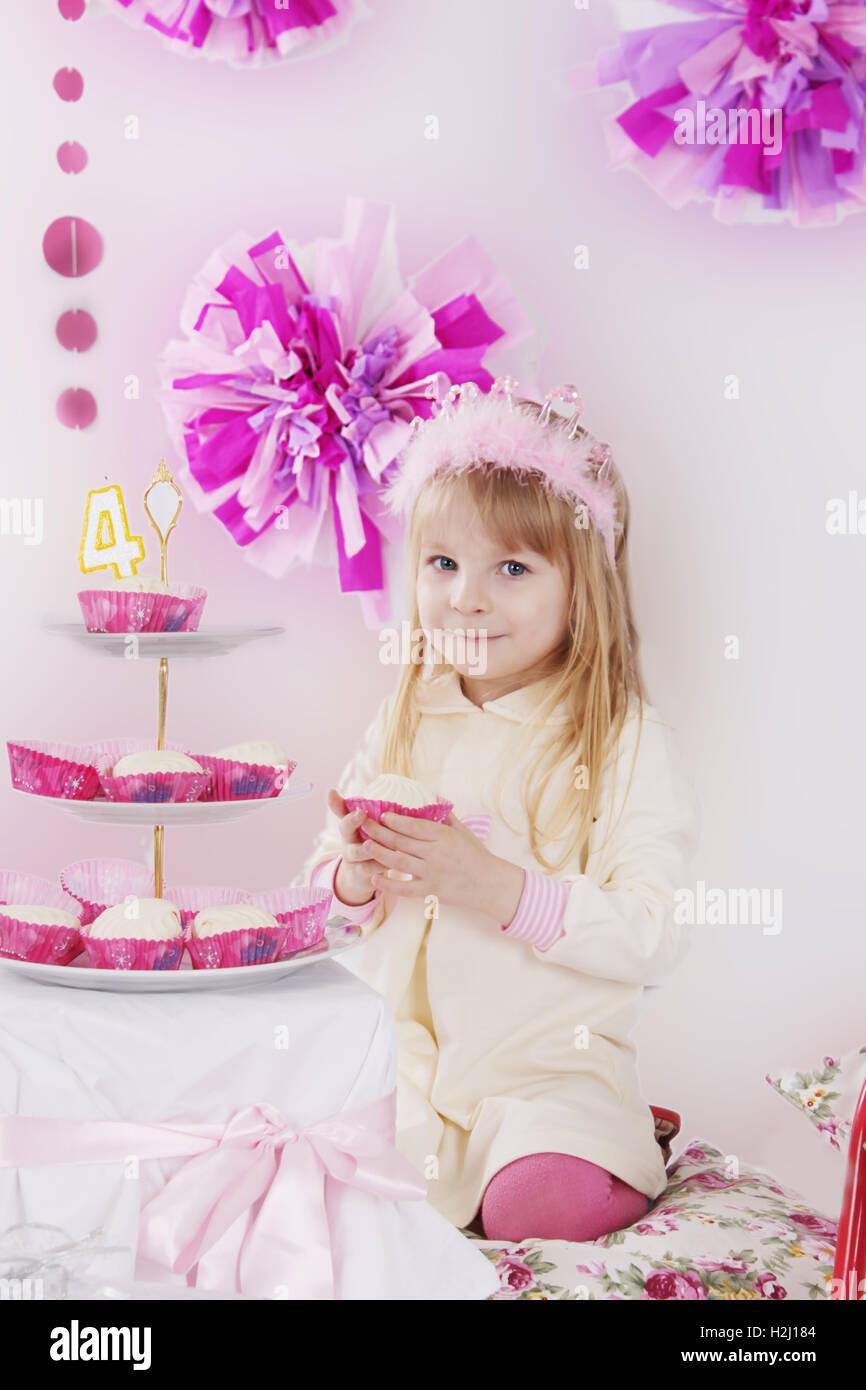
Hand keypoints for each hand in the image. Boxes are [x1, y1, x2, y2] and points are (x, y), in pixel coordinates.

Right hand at [327, 788, 381, 906]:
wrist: (361, 878)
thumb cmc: (367, 844)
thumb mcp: (364, 828)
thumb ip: (365, 810)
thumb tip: (359, 789)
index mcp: (349, 827)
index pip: (341, 811)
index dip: (336, 803)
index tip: (332, 791)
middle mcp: (347, 841)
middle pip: (345, 830)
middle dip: (352, 821)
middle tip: (361, 813)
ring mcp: (353, 859)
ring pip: (357, 852)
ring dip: (366, 847)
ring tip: (372, 842)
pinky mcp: (361, 876)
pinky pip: (371, 870)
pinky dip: (380, 865)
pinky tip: (393, 861)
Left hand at [359, 808, 524, 921]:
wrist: (489, 884)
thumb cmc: (476, 855)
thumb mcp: (463, 832)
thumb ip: (444, 817)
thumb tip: (429, 799)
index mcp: (444, 837)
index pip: (414, 826)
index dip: (396, 820)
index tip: (382, 814)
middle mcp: (436, 854)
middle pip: (401, 842)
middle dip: (380, 832)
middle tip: (363, 824)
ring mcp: (432, 874)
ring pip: (399, 862)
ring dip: (379, 853)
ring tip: (364, 845)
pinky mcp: (430, 891)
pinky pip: (405, 889)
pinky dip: (389, 885)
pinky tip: (374, 878)